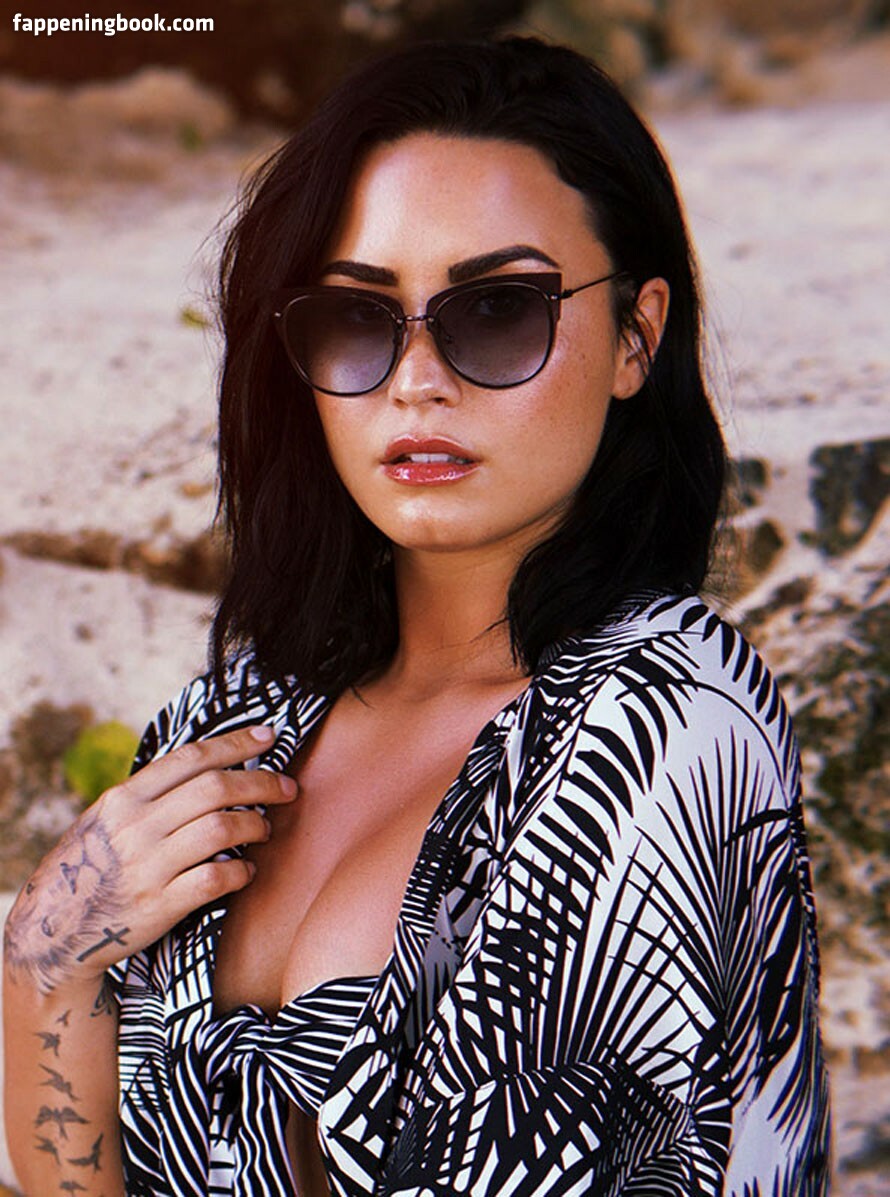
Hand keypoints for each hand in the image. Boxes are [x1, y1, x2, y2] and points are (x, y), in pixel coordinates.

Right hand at [3, 725, 295, 993]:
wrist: (54, 930)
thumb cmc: (92, 866)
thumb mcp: (108, 819)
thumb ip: (152, 795)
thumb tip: (211, 767)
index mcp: (125, 798)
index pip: (191, 758)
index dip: (236, 744)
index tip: (269, 737)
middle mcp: (136, 827)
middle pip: (215, 789)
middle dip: (261, 783)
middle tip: (288, 787)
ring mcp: (147, 867)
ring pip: (220, 830)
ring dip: (255, 825)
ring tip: (266, 828)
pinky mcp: (159, 906)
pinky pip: (215, 880)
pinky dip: (241, 873)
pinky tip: (247, 871)